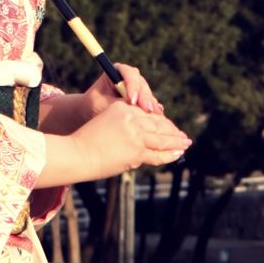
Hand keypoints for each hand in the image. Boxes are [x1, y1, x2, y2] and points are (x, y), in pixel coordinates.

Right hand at [51, 97, 190, 183]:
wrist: (77, 154)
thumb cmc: (88, 143)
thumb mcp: (107, 125)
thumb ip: (126, 127)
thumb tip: (143, 138)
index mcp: (123, 108)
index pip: (147, 114)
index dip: (161, 121)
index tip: (169, 126)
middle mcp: (131, 118)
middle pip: (158, 124)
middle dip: (172, 131)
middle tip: (182, 135)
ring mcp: (136, 134)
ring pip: (162, 138)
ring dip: (176, 141)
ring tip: (186, 142)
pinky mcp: (137, 150)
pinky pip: (158, 153)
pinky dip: (170, 154)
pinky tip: (179, 153)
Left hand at [88, 60, 164, 116]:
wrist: (93, 115)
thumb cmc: (94, 106)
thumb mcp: (103, 104)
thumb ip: (117, 103)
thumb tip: (134, 105)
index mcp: (117, 71)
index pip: (128, 74)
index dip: (132, 86)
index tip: (131, 100)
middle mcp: (130, 78)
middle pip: (141, 84)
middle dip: (145, 97)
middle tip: (147, 109)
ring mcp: (138, 88)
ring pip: (148, 94)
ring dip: (151, 105)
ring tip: (155, 115)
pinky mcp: (143, 100)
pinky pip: (150, 104)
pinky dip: (153, 111)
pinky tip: (158, 118)